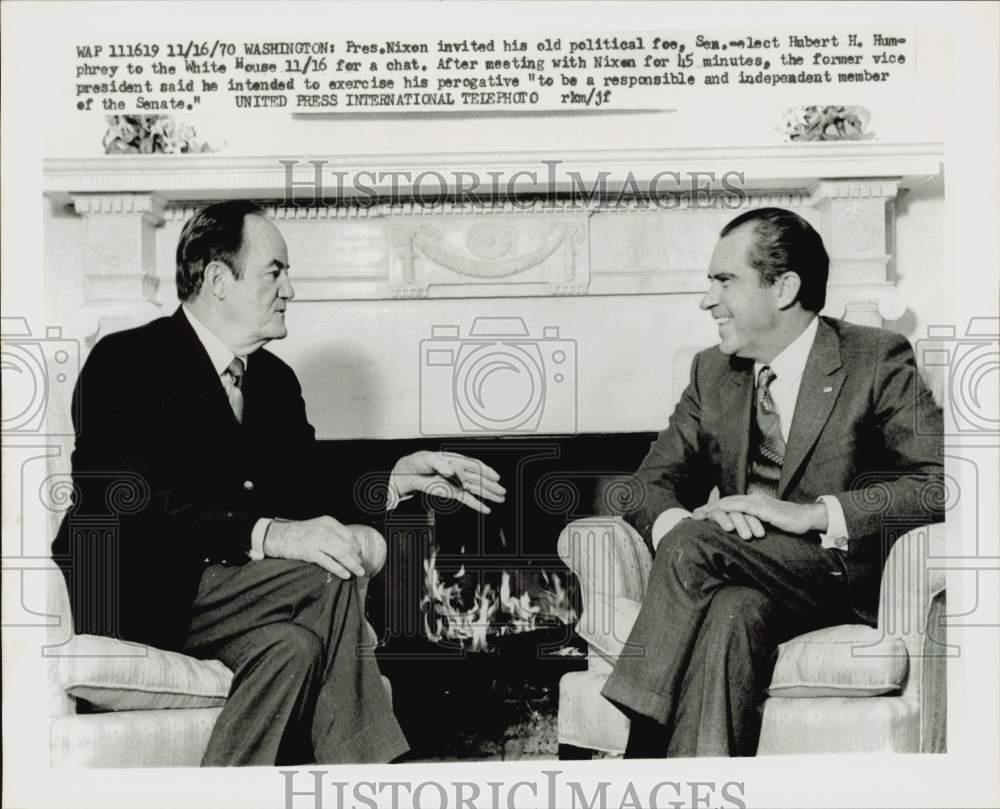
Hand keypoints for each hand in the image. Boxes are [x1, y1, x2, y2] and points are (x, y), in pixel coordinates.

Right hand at [263, 516, 366, 578]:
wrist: (277, 535)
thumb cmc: (297, 534)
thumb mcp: (317, 527)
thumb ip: (331, 534)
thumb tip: (347, 548)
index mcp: (328, 522)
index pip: (349, 535)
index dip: (357, 548)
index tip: (360, 556)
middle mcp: (325, 529)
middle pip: (347, 546)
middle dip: (356, 558)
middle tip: (362, 567)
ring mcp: (317, 540)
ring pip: (341, 554)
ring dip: (352, 564)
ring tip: (358, 572)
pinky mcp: (310, 551)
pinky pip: (329, 562)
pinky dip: (339, 569)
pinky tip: (345, 574)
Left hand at [389, 451, 504, 513]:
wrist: (407, 473)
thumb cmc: (417, 461)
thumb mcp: (427, 459)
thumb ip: (440, 464)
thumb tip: (452, 470)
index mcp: (455, 460)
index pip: (473, 466)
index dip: (485, 471)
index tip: (494, 477)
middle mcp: (458, 471)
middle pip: (479, 478)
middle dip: (492, 485)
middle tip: (503, 491)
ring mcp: (456, 483)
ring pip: (476, 489)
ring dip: (488, 494)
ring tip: (500, 498)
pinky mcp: (452, 492)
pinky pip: (467, 499)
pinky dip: (477, 504)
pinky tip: (486, 509)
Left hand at [698, 494, 828, 536]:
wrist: (805, 519)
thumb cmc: (787, 523)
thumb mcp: (765, 524)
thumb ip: (753, 525)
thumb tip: (742, 534)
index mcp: (752, 503)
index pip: (729, 505)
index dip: (714, 510)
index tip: (699, 516)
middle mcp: (752, 500)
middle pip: (726, 502)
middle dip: (709, 509)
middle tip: (694, 515)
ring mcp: (757, 502)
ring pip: (731, 503)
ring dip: (714, 509)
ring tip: (701, 515)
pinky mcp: (763, 508)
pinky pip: (743, 507)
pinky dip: (729, 509)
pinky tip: (720, 510)